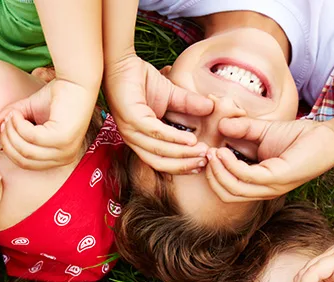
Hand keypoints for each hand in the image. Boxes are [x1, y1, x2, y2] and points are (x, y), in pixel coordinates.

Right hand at [0, 78, 96, 169]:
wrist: (75, 81)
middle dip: (9, 140)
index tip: (4, 127)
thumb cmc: (55, 96)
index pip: (26, 164)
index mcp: (58, 158)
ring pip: (26, 150)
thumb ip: (12, 120)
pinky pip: (32, 138)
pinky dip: (20, 125)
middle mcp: (64, 158)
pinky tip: (19, 113)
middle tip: (6, 120)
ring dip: (13, 131)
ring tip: (13, 114)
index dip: (10, 148)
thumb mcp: (28, 112)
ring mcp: (65, 150)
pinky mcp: (63, 139)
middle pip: (24, 159)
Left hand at [103, 54, 211, 172]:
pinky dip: (174, 138)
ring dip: (182, 153)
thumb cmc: (142, 80)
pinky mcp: (131, 118)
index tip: (202, 164)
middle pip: (159, 162)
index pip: (161, 161)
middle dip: (183, 164)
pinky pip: (155, 132)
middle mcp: (133, 139)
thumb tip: (211, 108)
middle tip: (204, 161)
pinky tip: (190, 139)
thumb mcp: (171, 95)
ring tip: (201, 151)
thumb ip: (188, 104)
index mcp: (141, 139)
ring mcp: (130, 130)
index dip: (181, 165)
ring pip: (158, 150)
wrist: (122, 62)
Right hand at [204, 116, 333, 201]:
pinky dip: (231, 165)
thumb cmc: (299, 137)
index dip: (212, 174)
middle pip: (226, 194)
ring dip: (218, 171)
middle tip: (206, 154)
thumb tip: (220, 124)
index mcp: (258, 184)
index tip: (206, 154)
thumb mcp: (263, 132)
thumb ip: (242, 130)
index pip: (227, 190)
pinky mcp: (276, 179)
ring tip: (213, 152)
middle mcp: (263, 191)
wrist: (328, 137)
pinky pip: (245, 176)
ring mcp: (269, 187)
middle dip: (211, 175)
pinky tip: (224, 151)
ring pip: (232, 189)